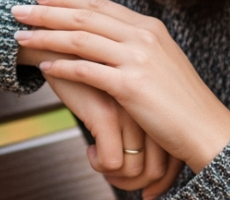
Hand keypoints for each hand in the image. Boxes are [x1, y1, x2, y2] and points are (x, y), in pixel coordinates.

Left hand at [12, 0, 229, 172]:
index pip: (99, 4)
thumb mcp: (159, 61)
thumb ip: (133, 45)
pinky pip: (87, 71)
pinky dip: (62, 68)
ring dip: (45, 37)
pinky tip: (44, 68)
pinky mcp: (130, 85)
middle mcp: (143, 36)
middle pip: (84, 15)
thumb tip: (103, 37)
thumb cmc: (179, 101)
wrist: (205, 129)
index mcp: (148, 27)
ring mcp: (137, 59)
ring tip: (20, 37)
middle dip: (46, 11)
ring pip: (80, 39)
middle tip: (17, 10)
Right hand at [19, 46, 183, 191]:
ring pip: (136, 170)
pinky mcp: (107, 113)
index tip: (151, 192)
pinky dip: (100, 165)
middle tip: (125, 186)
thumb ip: (137, 114)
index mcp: (158, 97)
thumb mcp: (119, 92)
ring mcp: (131, 108)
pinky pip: (111, 162)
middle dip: (143, 187)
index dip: (166, 178)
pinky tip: (90, 151)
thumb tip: (147, 162)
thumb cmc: (87, 72)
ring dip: (117, 180)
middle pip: (159, 167)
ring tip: (103, 165)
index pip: (175, 153)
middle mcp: (151, 103)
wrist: (54, 45)